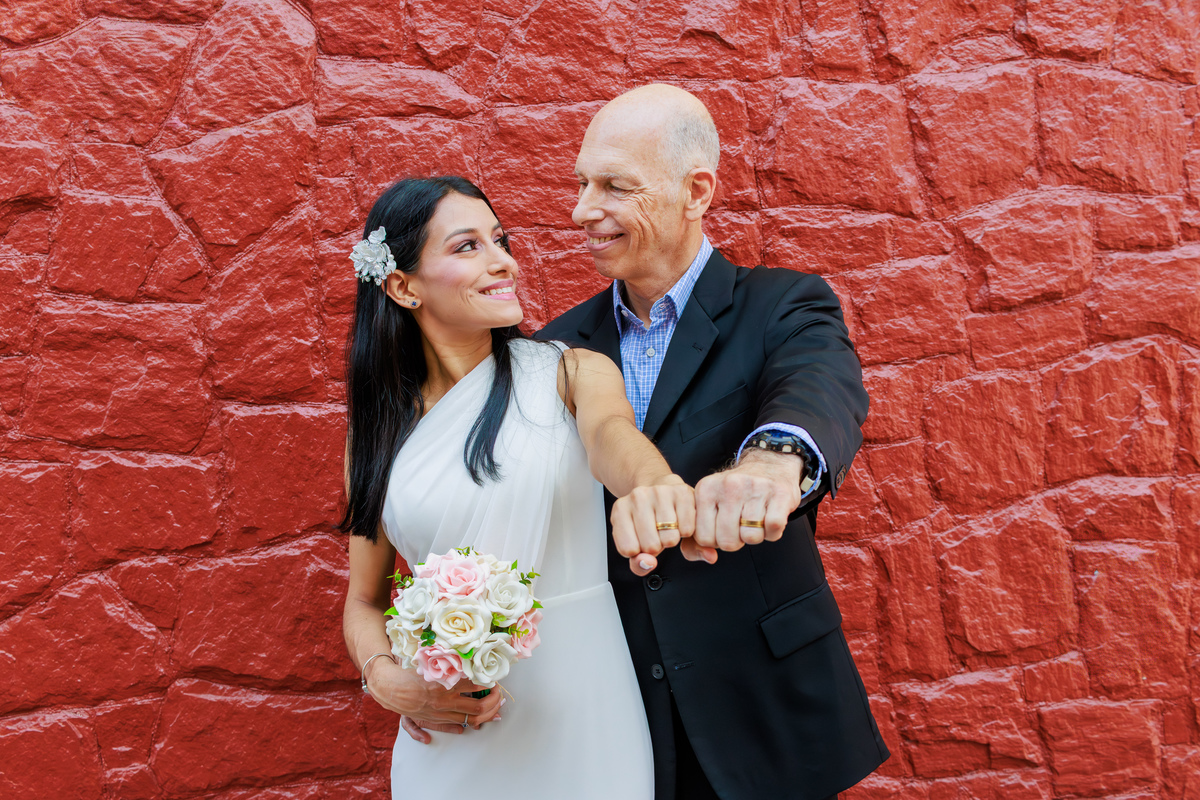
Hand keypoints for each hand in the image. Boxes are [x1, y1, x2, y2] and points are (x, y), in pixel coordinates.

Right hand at [366, 658, 501, 739]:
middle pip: (478, 707)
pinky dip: (462, 728)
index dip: (489, 682)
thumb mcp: (431, 662)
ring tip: (496, 710)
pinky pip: (452, 727)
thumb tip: (468, 659)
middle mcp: (444, 701)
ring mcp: (439, 713)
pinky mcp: (432, 720)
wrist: (388, 687)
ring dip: (486, 716)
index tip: (495, 679)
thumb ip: (449, 662)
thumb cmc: (409, 671)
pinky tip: (471, 727)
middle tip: (500, 695)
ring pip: (469, 720)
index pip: (475, 685)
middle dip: (494, 702)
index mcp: (445, 684)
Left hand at [611, 475, 703, 574]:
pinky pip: (687, 530)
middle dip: (657, 546)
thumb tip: (648, 563)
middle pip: (651, 546)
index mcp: (620, 509)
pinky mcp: (682, 493)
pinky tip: (679, 521)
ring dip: (672, 538)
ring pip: (670, 539)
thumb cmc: (648, 520)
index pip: (629, 550)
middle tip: (657, 533)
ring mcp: (660, 492)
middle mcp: (638, 497)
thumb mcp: (634, 543)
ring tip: (668, 527)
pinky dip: (686, 531)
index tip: (641, 540)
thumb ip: (638, 564)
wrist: (662, 489)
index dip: (639, 552)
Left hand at [694, 449, 802, 551]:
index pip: (703, 538)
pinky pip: (773, 529)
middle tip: (740, 526)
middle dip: (736, 541)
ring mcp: (755, 488)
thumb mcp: (710, 504)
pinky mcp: (779, 494)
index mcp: (706, 489)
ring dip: (755, 536)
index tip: (722, 529)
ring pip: (751, 537)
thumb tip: (708, 557)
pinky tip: (769, 519)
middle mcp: (729, 486)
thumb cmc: (737, 492)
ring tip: (755, 520)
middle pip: (727, 541)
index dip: (715, 541)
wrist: (770, 465)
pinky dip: (773, 532)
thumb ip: (697, 534)